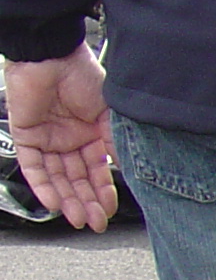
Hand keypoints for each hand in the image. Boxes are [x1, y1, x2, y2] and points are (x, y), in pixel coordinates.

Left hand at [3, 44, 117, 231]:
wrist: (50, 56)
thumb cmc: (82, 75)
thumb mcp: (109, 114)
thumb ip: (114, 143)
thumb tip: (124, 170)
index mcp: (92, 133)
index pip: (98, 170)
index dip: (104, 191)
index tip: (110, 211)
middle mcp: (70, 139)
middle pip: (77, 178)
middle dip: (87, 202)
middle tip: (95, 223)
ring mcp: (48, 139)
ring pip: (57, 177)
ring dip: (68, 199)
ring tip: (78, 219)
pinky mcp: (27, 136)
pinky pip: (33, 167)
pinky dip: (43, 185)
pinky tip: (54, 203)